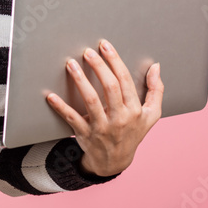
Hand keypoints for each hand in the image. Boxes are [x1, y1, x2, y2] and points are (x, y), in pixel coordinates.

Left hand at [46, 38, 163, 176]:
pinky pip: (72, 119)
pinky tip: (51, 96)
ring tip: (71, 64)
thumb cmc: (133, 132)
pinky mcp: (86, 134)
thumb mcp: (151, 115)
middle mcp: (120, 118)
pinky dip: (61, 107)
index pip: (125, 80)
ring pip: (91, 100)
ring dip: (80, 81)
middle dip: (98, 66)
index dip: (115, 61)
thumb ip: (156, 90)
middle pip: (110, 87)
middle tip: (87, 52)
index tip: (104, 45)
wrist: (115, 162)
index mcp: (135, 110)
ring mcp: (102, 127)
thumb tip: (156, 66)